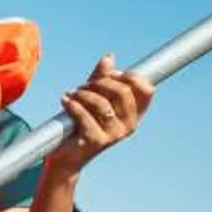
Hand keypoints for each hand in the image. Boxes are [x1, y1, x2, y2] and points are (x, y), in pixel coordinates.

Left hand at [52, 56, 154, 171]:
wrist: (67, 154)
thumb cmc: (81, 123)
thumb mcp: (93, 96)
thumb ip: (101, 78)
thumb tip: (109, 57)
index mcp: (134, 113)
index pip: (146, 89)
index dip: (128, 76)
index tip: (110, 75)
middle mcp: (129, 125)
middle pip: (122, 91)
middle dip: (100, 83)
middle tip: (83, 86)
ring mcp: (115, 134)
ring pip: (102, 103)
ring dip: (83, 94)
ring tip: (72, 95)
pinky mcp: (97, 141)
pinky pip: (85, 115)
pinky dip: (72, 105)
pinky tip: (65, 101)